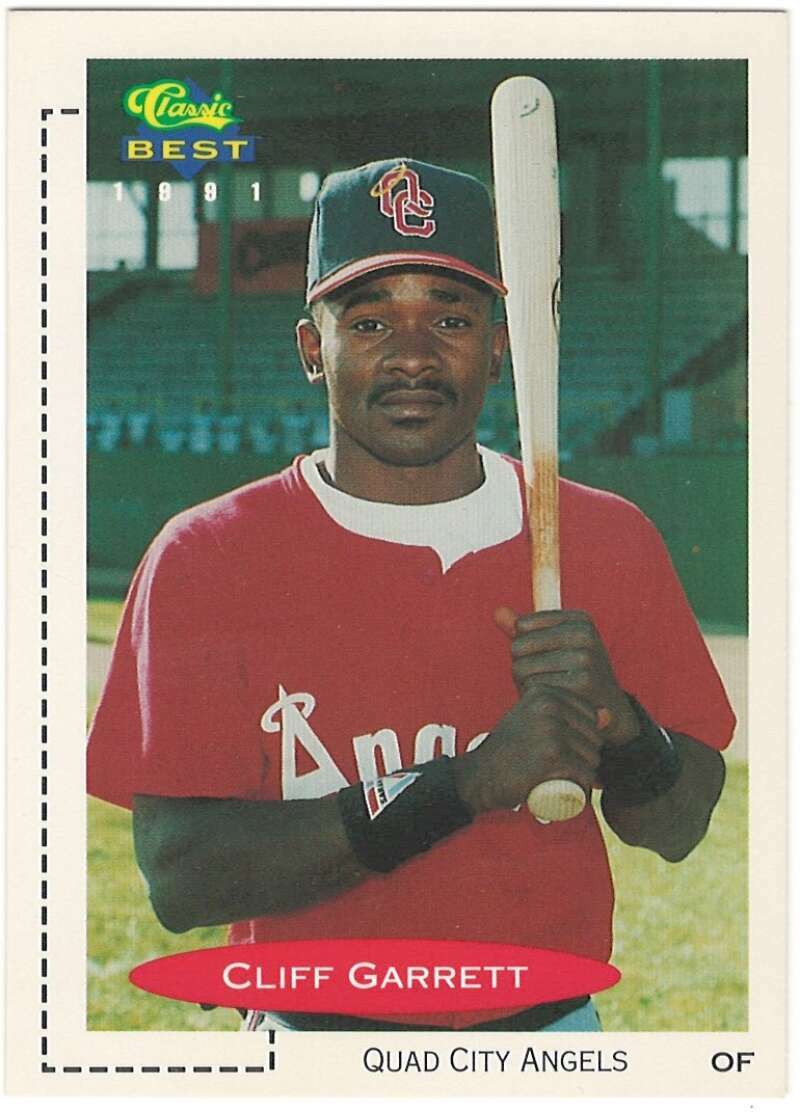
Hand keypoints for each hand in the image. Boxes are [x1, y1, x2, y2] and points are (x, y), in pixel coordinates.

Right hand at [454, 685, 603, 814]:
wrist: (480, 774)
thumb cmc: (509, 748)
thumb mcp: (533, 719)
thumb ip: (563, 710)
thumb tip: (608, 714)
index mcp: (544, 691)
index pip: (588, 712)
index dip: (584, 734)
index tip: (565, 748)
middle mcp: (548, 705)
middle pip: (593, 734)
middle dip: (588, 754)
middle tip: (567, 768)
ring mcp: (551, 729)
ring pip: (592, 755)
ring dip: (587, 772)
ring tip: (568, 778)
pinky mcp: (553, 754)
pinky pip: (584, 772)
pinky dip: (584, 785)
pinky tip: (574, 789)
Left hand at [494, 606, 639, 746]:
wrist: (608, 709)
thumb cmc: (573, 674)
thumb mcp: (553, 647)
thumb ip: (524, 631)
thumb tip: (497, 612)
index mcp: (578, 619)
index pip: (522, 625)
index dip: (524, 645)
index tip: (544, 658)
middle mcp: (584, 633)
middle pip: (519, 646)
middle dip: (522, 665)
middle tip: (542, 678)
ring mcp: (585, 657)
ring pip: (522, 668)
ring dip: (526, 684)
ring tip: (548, 689)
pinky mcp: (583, 682)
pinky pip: (534, 687)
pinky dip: (534, 697)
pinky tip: (551, 700)